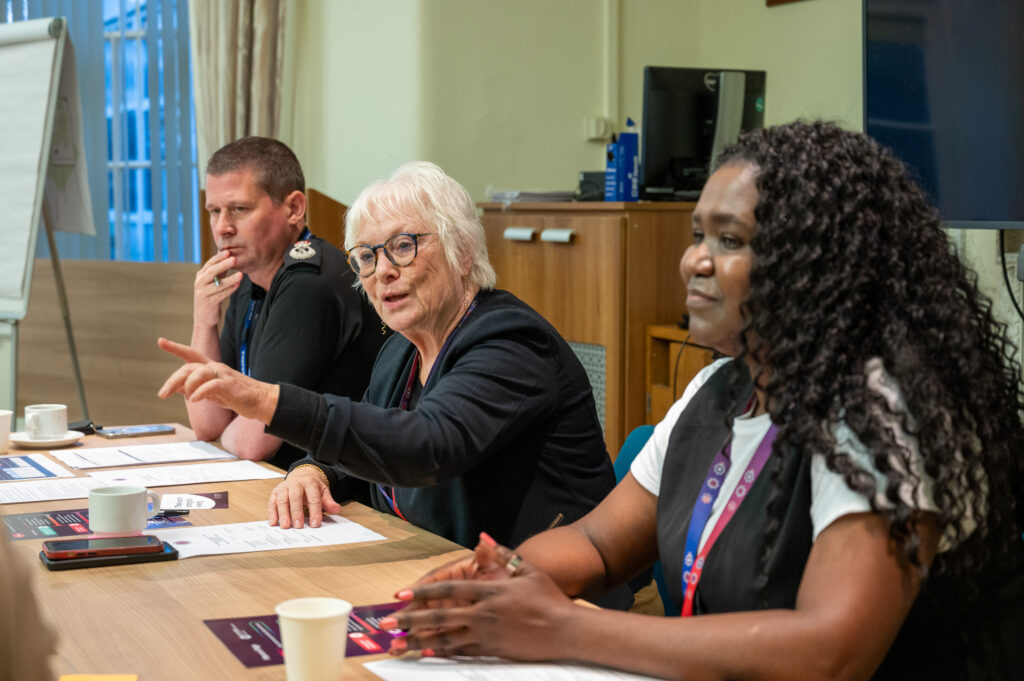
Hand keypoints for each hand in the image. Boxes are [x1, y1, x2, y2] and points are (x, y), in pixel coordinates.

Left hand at [157, 338, 277, 422]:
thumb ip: (194, 387)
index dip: (175, 348)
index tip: (161, 341)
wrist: (261, 401)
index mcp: (211, 367)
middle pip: (188, 367)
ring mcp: (223, 375)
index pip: (191, 354)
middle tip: (162, 394)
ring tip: (187, 399)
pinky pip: (210, 385)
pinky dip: (199, 393)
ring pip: (197, 373)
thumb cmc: (236, 395)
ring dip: (186, 387)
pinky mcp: (229, 385)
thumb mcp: (211, 391)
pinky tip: (194, 400)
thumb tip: (175, 387)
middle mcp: (215, 367)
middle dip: (172, 380)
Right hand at [193, 251, 241, 329]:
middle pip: (212, 272)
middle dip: (223, 265)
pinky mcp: (209, 302)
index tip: (228, 252)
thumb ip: (219, 271)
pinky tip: (238, 285)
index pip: (209, 264)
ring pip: (218, 284)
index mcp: (201, 276)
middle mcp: (199, 283)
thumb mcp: (213, 282)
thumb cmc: (210, 296)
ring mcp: (203, 293)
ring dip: (230, 279)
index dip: (219, 258)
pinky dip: (230, 290)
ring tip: (240, 275)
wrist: (204, 317)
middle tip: (234, 259)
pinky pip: (221, 295)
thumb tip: (228, 256)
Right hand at [267, 466, 340, 528]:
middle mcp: (296, 483)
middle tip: (298, 526)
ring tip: (285, 526)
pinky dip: (272, 513)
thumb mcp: (323, 491)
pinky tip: (274, 523)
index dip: (315, 511)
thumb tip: (336, 509)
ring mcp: (284, 487)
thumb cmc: (312, 487)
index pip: (313, 498)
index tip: (315, 524)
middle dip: (297, 512)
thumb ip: (329, 501)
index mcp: (310, 482)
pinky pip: (272, 502)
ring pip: (282, 500)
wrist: (301, 475)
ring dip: (283, 513)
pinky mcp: (275, 492)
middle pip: (295, 497)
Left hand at [383, 539, 575, 660]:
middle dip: (410, 620)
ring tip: (399, 644)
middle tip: (387, 623)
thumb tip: (481, 538)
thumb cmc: (548, 597)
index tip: (401, 595)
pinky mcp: (492, 650)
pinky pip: (461, 651)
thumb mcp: (526, 570)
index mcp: (488, 591)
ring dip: (419, 641)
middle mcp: (483, 613)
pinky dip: (442, 652)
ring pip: (445, 638)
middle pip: (439, 617)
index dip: (422, 592)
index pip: (447, 590)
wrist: (565, 630)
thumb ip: (500, 554)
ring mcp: (486, 634)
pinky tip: (427, 653)